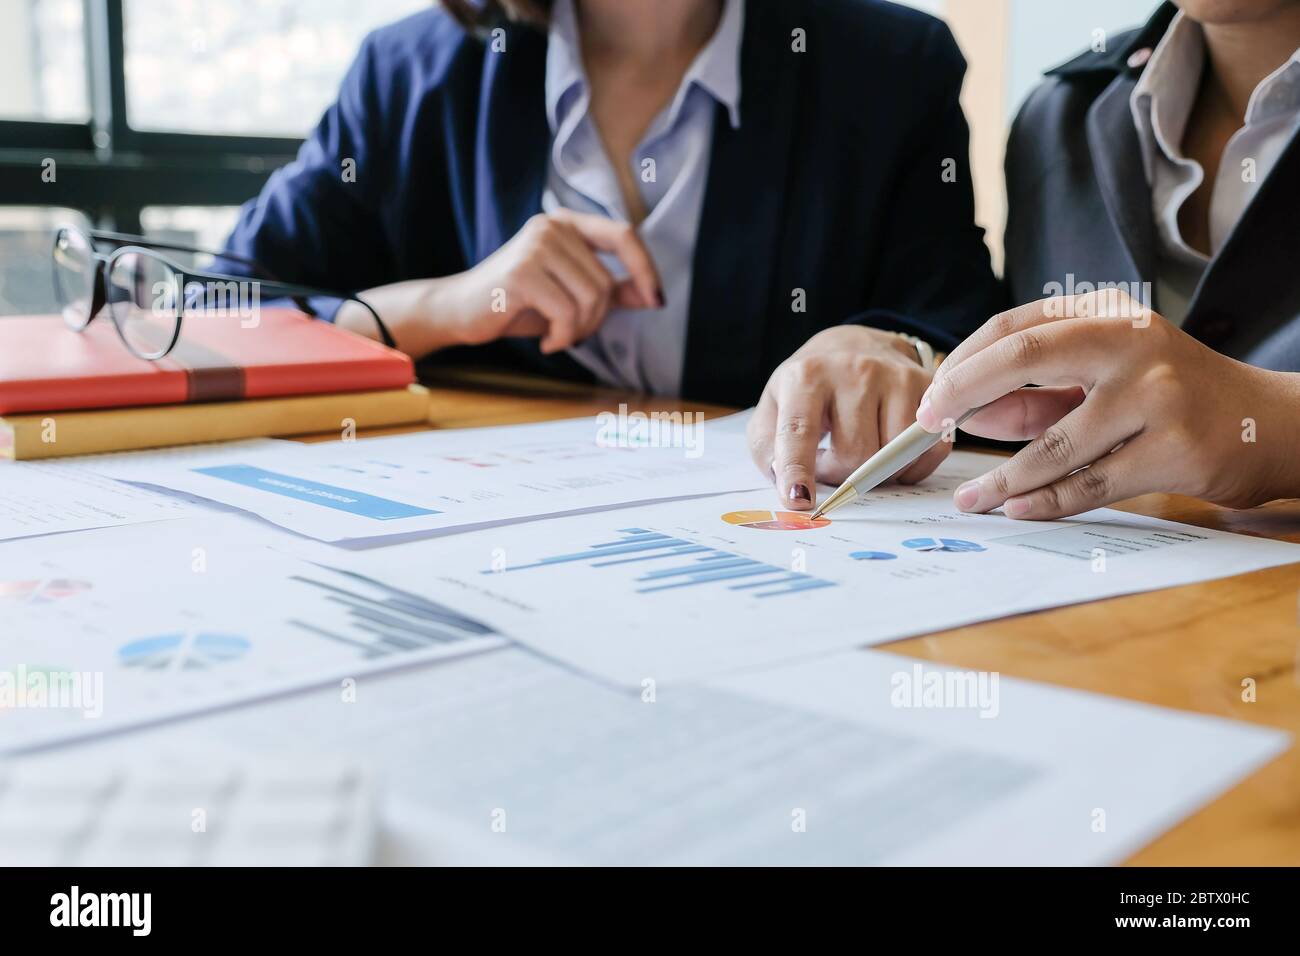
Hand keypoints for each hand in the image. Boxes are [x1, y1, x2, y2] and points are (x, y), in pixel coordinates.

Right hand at [340, 210, 663, 357]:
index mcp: (567, 223)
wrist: (460, 311)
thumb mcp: (569, 293)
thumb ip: (610, 290)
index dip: (645, 269)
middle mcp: (551, 225)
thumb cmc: (518, 303)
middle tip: (571, 333)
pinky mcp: (522, 272)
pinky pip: (567, 314)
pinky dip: (563, 338)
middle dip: (596, 319)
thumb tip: (653, 295)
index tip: (656, 300)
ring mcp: (535, 246)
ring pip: (590, 299)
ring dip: (579, 330)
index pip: (624, 236)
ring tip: (557, 335)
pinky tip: (546, 342)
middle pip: (606, 281)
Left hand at [747, 325, 944, 509]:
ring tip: (861, 450)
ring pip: (893, 457)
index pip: (800, 429)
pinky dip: (911, 465)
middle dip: (841, 474)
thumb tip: (785, 482)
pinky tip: (891, 451)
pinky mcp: (927, 386)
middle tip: (832, 461)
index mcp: (806, 376)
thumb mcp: (774, 406)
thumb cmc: (811, 386)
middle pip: (855, 455)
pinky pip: (928, 449)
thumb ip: (767, 448)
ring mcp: (895, 376)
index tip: (799, 499)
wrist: (855, 344)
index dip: (798, 468)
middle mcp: (853, 371)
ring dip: (877, 471)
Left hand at [916, 291, 1299, 518]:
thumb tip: (967, 415)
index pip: (1017, 327)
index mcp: (1110, 315)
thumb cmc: (1172, 397)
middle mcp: (1133, 345)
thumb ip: (1037, 394)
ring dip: (1002, 477)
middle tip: (927, 427)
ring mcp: (1156, 396)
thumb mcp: (1103, 379)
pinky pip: (1089, 484)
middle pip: (1025, 358)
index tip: (931, 396)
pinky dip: (1045, 501)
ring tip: (970, 498)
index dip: (964, 361)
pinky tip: (1015, 508)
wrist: (1266, 425)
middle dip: (964, 395)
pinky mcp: (1173, 450)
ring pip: (1054, 443)